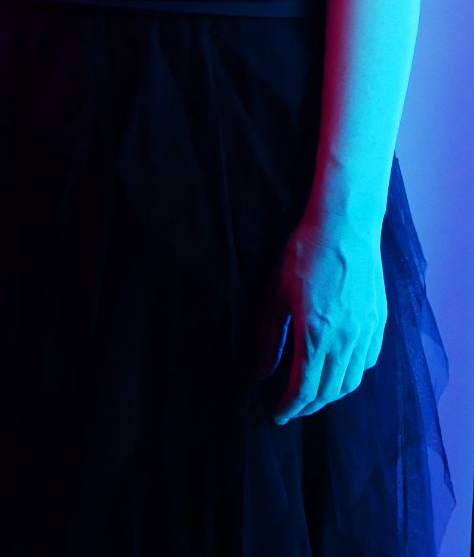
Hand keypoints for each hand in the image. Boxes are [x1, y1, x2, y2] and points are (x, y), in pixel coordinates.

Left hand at [254, 206, 386, 423]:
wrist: (345, 224)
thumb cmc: (304, 252)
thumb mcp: (275, 292)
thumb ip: (268, 337)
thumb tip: (260, 373)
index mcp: (316, 334)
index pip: (304, 388)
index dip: (290, 407)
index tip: (278, 415)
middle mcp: (346, 339)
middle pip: (329, 391)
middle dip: (309, 405)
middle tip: (292, 407)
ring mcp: (366, 331)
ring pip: (352, 380)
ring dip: (332, 394)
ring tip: (314, 393)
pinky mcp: (379, 321)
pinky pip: (369, 361)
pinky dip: (354, 374)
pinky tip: (340, 368)